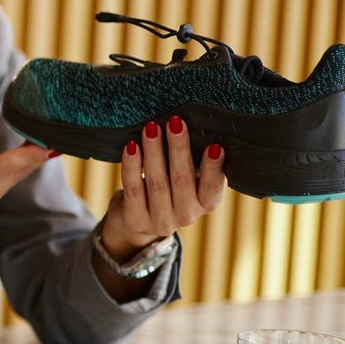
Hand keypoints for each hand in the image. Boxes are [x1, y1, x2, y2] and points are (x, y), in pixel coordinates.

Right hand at [0, 124, 50, 315]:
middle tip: (60, 133)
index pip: (1, 168)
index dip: (27, 154)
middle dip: (36, 154)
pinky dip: (13, 176)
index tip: (50, 141)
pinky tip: (20, 166)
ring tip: (45, 143)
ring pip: (8, 183)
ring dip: (26, 164)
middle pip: (13, 174)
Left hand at [97, 116, 224, 258]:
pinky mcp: (136, 220)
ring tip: (151, 128)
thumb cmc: (170, 189)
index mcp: (207, 203)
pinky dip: (132, 165)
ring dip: (154, 151)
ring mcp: (161, 221)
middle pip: (182, 179)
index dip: (213, 167)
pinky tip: (131, 147)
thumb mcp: (190, 180)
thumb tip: (195, 127)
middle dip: (178, 148)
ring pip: (157, 182)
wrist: (139, 220)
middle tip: (175, 122)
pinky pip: (133, 189)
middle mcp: (187, 216)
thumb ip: (195, 163)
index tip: (214, 146)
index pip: (212, 186)